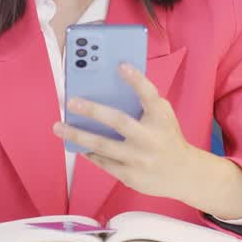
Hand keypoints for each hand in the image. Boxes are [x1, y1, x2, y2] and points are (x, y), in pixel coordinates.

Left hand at [51, 63, 202, 201]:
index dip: (136, 80)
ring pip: (103, 145)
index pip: (149, 95)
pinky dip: (87, 151)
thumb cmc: (166, 137)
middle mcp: (150, 139)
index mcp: (160, 118)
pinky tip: (74, 143)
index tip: (121, 66)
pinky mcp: (129, 175)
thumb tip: (110, 86)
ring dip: (77, 135)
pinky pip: (102, 161)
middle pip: (119, 121)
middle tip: (71, 101)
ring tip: (58, 126)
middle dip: (93, 111)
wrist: (183, 174)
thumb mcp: (163, 116)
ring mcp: (139, 159)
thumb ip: (144, 102)